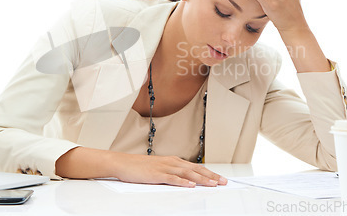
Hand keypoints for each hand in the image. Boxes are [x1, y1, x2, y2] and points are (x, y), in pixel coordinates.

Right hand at [113, 153, 227, 187]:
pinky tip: (190, 185)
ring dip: (201, 179)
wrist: (123, 162)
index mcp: (174, 161)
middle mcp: (172, 162)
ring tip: (212, 184)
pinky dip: (182, 182)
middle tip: (223, 182)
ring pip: (187, 173)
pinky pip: (172, 178)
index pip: (196, 167)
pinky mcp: (156, 174)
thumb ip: (173, 173)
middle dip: (211, 176)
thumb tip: (188, 181)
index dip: (210, 173)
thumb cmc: (140, 167)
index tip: (220, 179)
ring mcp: (164, 168)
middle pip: (196, 169)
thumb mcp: (160, 168)